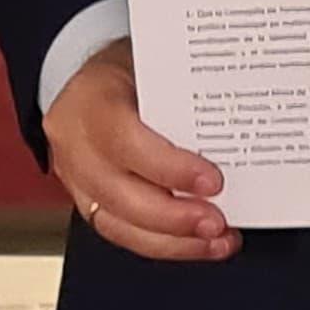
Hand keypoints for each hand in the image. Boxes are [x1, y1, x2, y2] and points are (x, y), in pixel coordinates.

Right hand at [42, 41, 237, 263]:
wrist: (89, 78)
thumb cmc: (126, 69)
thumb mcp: (153, 65)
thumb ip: (182, 98)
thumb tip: (234, 130)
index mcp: (91, 100)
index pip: (127, 142)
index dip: (170, 169)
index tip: (212, 181)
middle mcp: (75, 142)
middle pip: (120, 195)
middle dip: (175, 218)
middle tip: (218, 222)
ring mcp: (75, 176)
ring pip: (119, 224)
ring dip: (173, 241)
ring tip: (216, 239)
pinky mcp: (85, 200)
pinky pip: (121, 232)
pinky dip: (162, 244)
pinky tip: (195, 242)